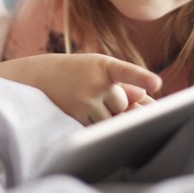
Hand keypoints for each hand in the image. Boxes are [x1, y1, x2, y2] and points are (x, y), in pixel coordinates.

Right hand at [0, 53, 161, 124]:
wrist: (37, 77)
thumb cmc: (75, 72)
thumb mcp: (98, 69)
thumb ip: (124, 82)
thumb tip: (147, 97)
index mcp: (103, 64)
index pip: (125, 71)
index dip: (141, 77)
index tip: (157, 82)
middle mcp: (94, 82)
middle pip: (122, 105)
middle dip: (115, 104)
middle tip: (94, 92)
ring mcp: (84, 101)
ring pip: (111, 119)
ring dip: (104, 115)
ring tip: (83, 99)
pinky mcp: (76, 117)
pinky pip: (97, 127)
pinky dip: (93, 123)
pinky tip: (78, 109)